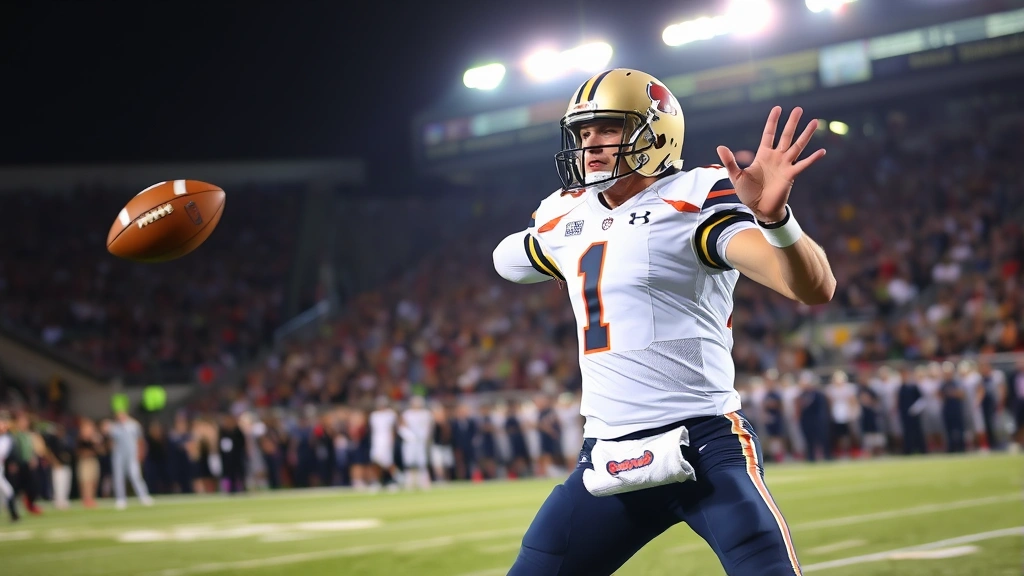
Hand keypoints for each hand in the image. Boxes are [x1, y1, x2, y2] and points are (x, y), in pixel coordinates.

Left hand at [717, 106, 825, 222]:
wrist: (759, 208)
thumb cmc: (748, 193)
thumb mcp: (736, 176)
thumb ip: (730, 161)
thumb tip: (720, 147)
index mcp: (763, 155)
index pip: (769, 134)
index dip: (772, 122)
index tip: (777, 108)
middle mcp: (776, 157)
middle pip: (786, 136)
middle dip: (792, 123)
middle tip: (799, 109)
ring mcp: (785, 165)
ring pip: (797, 146)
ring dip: (806, 134)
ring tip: (814, 121)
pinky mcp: (791, 175)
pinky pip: (803, 165)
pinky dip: (813, 158)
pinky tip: (822, 151)